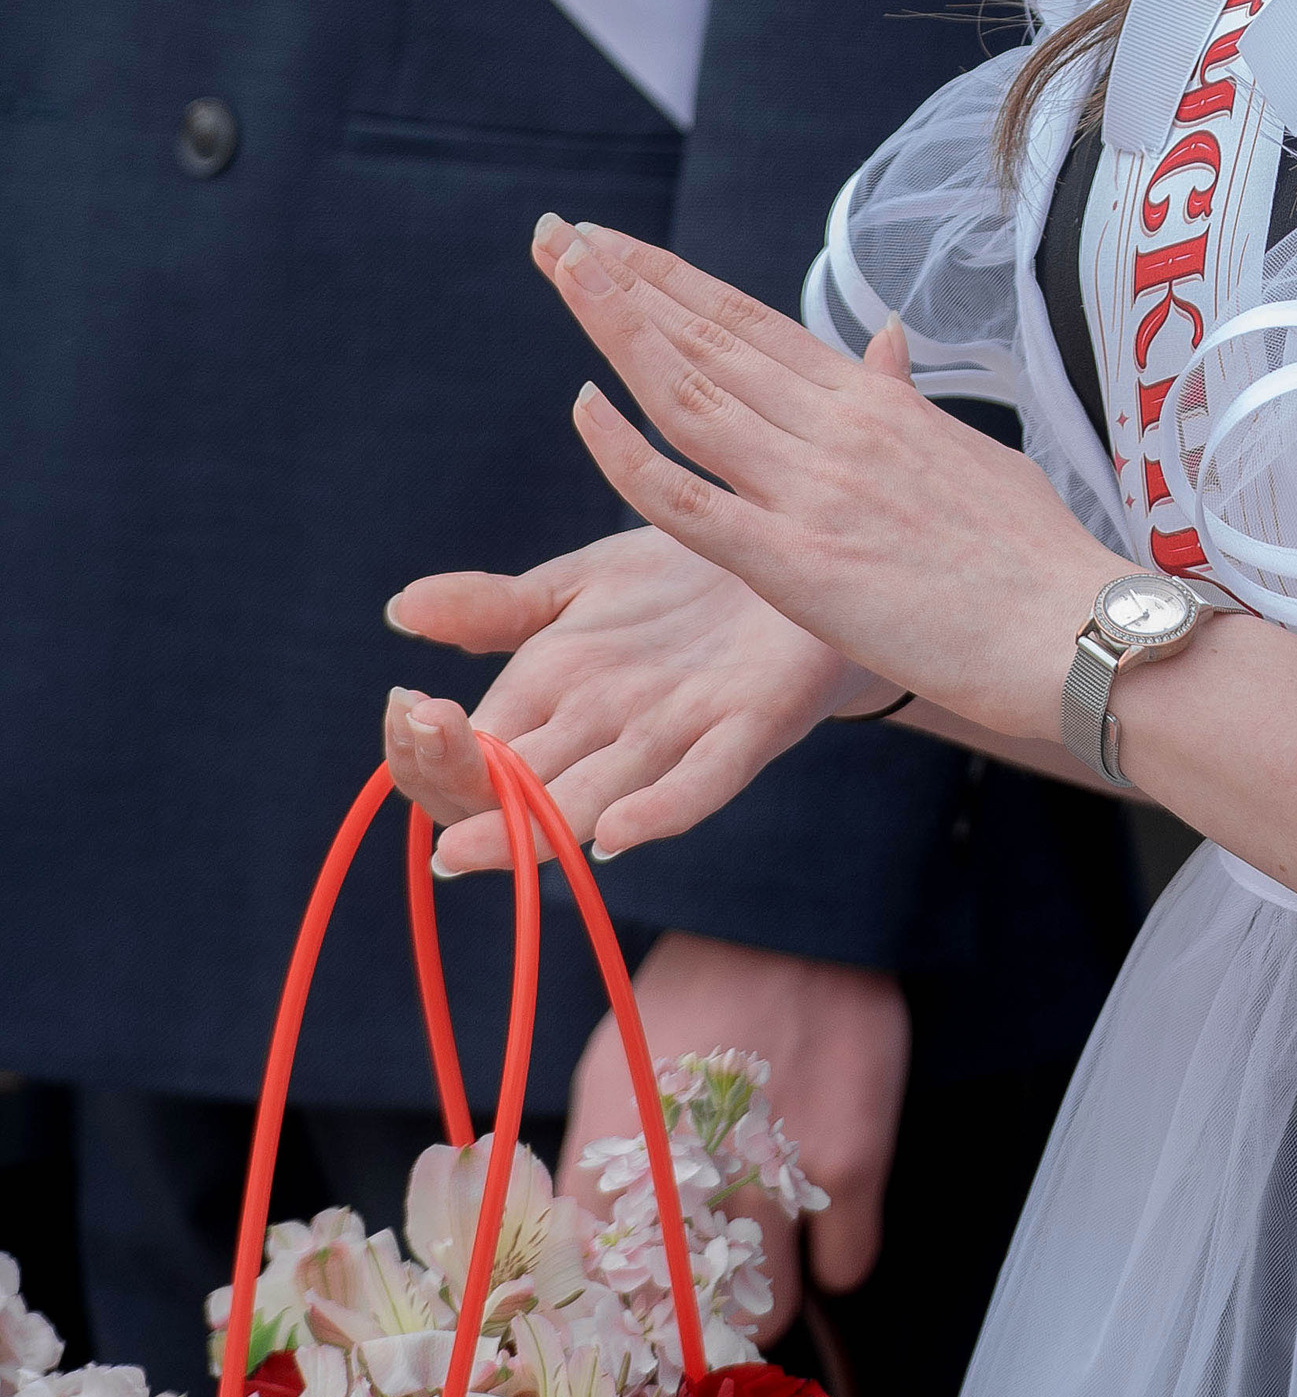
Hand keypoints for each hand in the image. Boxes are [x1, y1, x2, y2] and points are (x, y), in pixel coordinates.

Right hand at [384, 519, 881, 876]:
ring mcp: (672, 737)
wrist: (795, 549)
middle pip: (510, 791)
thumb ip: (497, 608)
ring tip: (468, 846)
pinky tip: (617, 831)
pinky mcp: (749, 729)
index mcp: (552, 699)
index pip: (463, 756)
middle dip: (457, 782)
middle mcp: (602, 735)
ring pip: (589, 802)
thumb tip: (400, 609)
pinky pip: (702, 786)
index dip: (426, 746)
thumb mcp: (583, 582)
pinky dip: (660, 813)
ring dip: (527, 827)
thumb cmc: (685, 585)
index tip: (409, 703)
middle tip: (425, 741)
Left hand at [527, 217, 1110, 746]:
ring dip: (617, 328)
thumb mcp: (970, 457)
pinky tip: (584, 410)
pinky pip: (694, 502)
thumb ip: (910, 405)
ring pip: (691, 393)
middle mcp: (836, 426)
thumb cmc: (1036, 560)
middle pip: (708, 338)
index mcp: (872, 403)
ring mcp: (814, 490)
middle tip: (558, 231)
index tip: (616, 243)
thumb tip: (890, 346)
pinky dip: (631, 455)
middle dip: (626, 281)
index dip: (676, 279)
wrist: (1075, 626)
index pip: (752, 322)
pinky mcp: (799, 564)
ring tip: (562, 273)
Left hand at [558, 932, 909, 1336]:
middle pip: (691, 1326)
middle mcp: (691, 1181)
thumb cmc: (690, 993)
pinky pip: (847, 1271)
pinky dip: (836, 1255)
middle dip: (699, 1323)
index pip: (606, 1299)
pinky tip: (823, 1209)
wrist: (783, 914)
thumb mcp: (611, 1070)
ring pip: (769, 1315)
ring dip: (767, 1295)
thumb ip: (594, 1172)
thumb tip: (590, 1263)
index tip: (645, 1317)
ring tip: (768, 1248)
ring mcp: (776, 1176)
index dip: (627, 1322)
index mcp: (615, 1160)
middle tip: (712, 1294)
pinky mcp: (851, 1163)